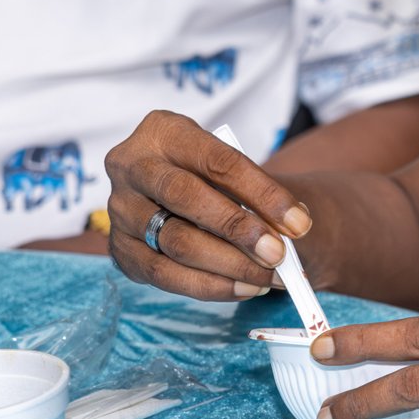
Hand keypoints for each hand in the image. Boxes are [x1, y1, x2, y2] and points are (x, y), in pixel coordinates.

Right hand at [101, 110, 312, 301]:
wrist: (186, 196)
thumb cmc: (216, 179)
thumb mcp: (233, 171)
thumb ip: (256, 194)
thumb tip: (291, 229)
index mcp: (163, 130)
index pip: (217, 160)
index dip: (262, 192)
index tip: (298, 223)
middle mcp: (131, 165)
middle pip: (186, 197)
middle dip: (238, 229)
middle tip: (278, 254)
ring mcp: (120, 209)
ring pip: (175, 242)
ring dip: (228, 265)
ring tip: (267, 277)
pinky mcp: (120, 248)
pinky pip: (164, 274)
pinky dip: (209, 286)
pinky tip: (243, 288)